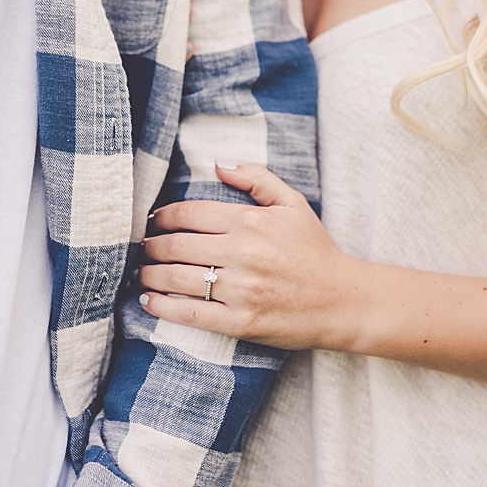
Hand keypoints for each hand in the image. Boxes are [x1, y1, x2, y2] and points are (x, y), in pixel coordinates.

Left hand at [139, 162, 363, 351]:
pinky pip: (191, 314)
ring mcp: (241, 289)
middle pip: (176, 245)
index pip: (189, 214)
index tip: (152, 222)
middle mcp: (242, 253)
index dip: (162, 217)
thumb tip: (217, 166)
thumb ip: (257, 178)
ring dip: (150, 274)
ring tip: (141, 273)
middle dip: (151, 246)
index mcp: (250, 222)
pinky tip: (148, 301)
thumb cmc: (315, 251)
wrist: (345, 301)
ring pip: (177, 277)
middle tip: (142, 249)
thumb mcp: (293, 204)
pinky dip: (163, 307)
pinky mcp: (241, 321)